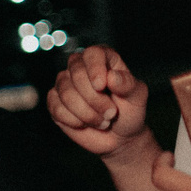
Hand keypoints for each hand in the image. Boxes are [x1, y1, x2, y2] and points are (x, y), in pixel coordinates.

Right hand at [47, 45, 153, 164]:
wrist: (118, 136)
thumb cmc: (129, 112)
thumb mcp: (136, 98)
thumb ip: (128, 85)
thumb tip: (112, 76)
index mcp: (103, 59)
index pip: (93, 53)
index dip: (95, 69)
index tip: (101, 86)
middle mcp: (80, 67)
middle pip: (76, 74)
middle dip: (94, 99)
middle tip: (111, 113)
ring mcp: (65, 84)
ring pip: (66, 94)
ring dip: (87, 113)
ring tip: (102, 121)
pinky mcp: (54, 101)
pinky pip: (57, 109)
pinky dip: (74, 121)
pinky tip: (85, 123)